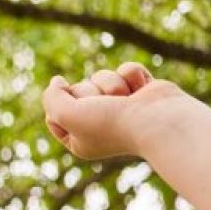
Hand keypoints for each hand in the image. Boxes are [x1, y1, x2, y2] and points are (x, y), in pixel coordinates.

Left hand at [42, 62, 190, 159]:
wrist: (158, 121)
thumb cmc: (110, 123)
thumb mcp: (66, 114)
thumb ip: (52, 98)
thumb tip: (57, 82)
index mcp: (79, 139)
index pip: (54, 115)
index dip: (61, 108)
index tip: (77, 113)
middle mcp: (100, 124)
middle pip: (76, 91)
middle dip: (88, 93)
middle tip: (105, 107)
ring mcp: (123, 106)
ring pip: (101, 76)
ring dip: (111, 84)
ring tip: (125, 99)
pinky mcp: (142, 90)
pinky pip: (126, 69)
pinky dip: (132, 75)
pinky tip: (143, 90)